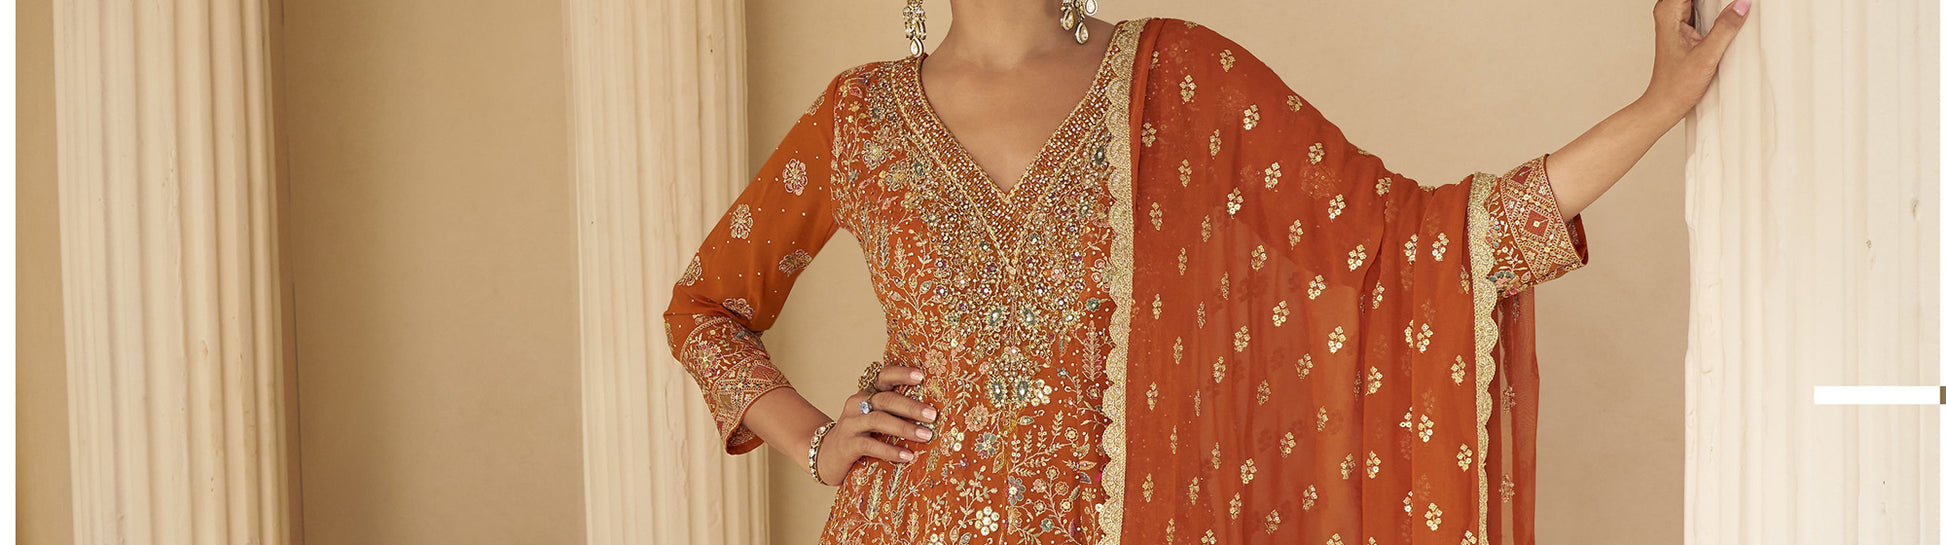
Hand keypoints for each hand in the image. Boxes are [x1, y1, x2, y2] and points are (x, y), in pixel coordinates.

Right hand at [812, 365, 937, 485]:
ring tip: (925, 436)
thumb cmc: (861, 435)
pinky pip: (870, 445)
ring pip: (878, 420)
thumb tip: (933, 414)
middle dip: (911, 406)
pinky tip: (907, 456)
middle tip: (932, 415)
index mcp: (867, 394)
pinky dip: (890, 450)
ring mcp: (850, 424)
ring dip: (904, 428)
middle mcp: (857, 404)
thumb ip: (895, 412)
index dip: (901, 374)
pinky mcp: (847, 444)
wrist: (827, 456)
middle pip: (885, 399)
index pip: (884, 376)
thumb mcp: (875, 419)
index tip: (921, 376)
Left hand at [1642, 0, 1751, 120]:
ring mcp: (1676, 20)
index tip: (1731, 1)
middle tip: (1738, 4)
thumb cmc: (1676, 85)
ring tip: (1735, 7)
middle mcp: (1669, 13)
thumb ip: (1725, 28)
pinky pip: (1701, 8)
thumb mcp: (1706, 56)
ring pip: (1699, 0)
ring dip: (1716, 2)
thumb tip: (1741, 5)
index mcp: (1668, 12)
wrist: (1666, 102)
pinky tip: (1728, 13)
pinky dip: (1715, 8)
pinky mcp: (1684, 28)